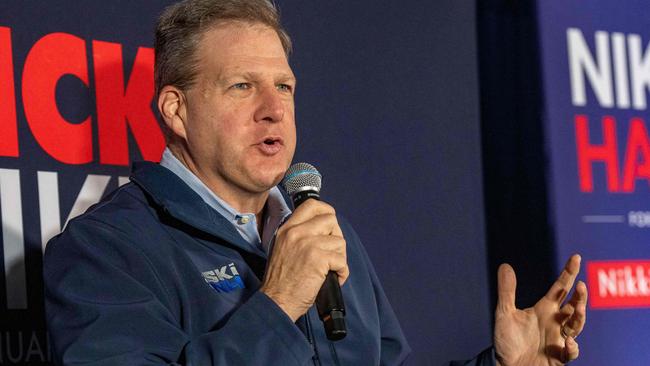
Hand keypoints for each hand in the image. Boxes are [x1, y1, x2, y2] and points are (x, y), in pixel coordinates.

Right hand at [260, 199, 348, 321]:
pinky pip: (342, 260)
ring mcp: (307, 244)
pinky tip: (333, 278)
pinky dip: (342, 272)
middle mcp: (296, 232)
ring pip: (339, 241)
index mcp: (287, 228)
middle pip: (331, 220)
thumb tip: (323, 230)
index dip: (326, 212)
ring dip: (339, 257)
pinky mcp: (317, 259)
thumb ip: (299, 235)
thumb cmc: (281, 281)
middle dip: (336, 237)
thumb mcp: (283, 248)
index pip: (312, 205)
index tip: (330, 225)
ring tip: (330, 269)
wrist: (276, 301)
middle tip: (331, 254)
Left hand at [494, 254, 586, 365]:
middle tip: (580, 285)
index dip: (569, 272)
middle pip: (574, 306)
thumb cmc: (507, 341)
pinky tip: (568, 342)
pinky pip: (570, 352)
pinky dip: (572, 347)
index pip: (560, 288)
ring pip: (577, 326)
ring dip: (580, 317)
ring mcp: (559, 339)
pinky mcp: (559, 357)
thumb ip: (506, 291)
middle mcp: (555, 322)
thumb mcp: (504, 313)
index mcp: (545, 309)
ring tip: (578, 307)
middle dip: (580, 296)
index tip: (576, 257)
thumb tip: (505, 265)